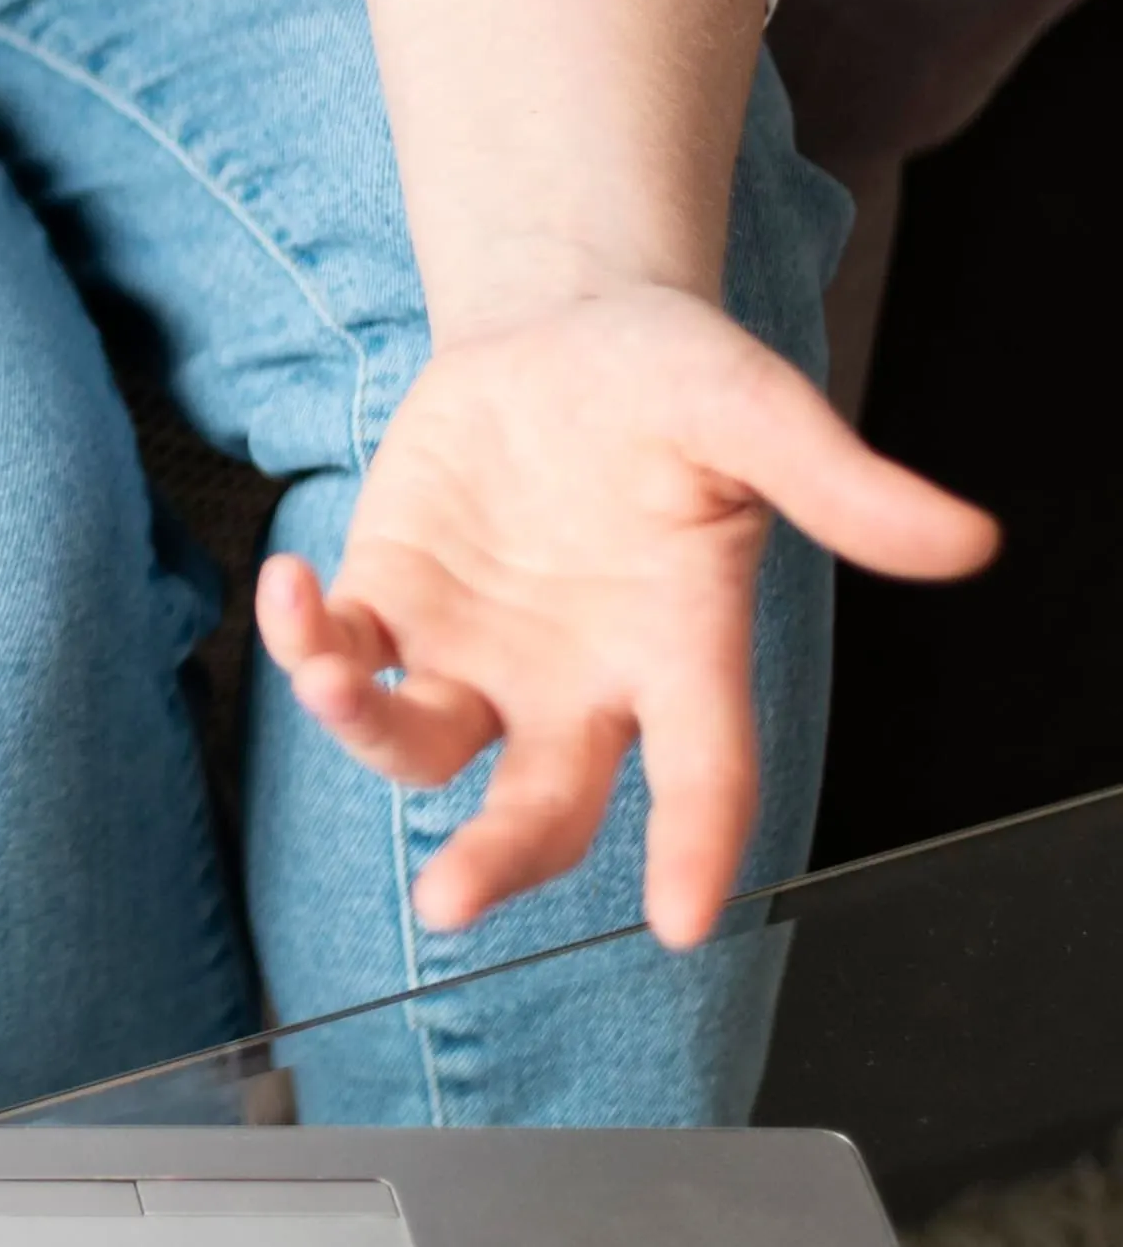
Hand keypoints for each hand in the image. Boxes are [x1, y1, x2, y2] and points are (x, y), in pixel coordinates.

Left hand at [258, 290, 995, 945]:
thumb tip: (965, 540)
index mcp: (682, 653)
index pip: (708, 777)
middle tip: (448, 901)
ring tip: (333, 678)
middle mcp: (578, 682)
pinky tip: (287, 586)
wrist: (558, 332)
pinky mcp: (393, 599)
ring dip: (369, 727)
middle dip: (499, 859)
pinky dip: (303, 638)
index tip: (685, 921)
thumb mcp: (751, 409)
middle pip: (544, 809)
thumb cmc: (669, 381)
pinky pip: (342, 651)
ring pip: (422, 744)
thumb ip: (838, 481)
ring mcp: (480, 653)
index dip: (702, 848)